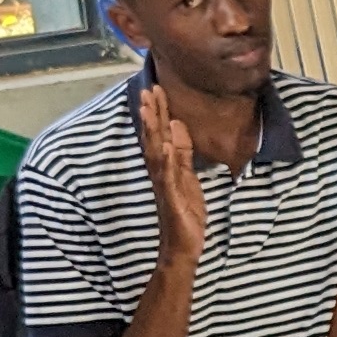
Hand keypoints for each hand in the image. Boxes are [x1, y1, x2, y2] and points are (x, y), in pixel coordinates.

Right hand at [134, 86, 206, 259]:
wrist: (183, 247)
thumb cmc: (185, 213)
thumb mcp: (188, 177)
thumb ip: (183, 153)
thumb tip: (177, 126)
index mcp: (166, 168)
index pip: (160, 135)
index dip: (158, 113)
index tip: (155, 89)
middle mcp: (160, 174)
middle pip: (153, 139)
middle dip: (151, 115)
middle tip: (148, 89)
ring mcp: (164, 186)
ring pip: (155, 154)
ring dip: (151, 132)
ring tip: (148, 110)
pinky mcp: (171, 200)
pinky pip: (168, 178)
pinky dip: (166, 162)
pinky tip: (165, 147)